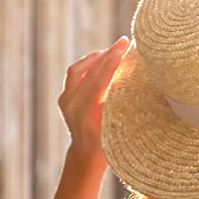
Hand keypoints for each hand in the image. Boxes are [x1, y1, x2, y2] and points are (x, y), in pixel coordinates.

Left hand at [58, 36, 128, 168]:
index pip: (99, 79)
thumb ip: (119, 105)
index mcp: (84, 112)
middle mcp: (71, 104)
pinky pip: (74, 75)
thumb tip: (135, 82)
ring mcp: (65, 100)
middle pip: (89, 70)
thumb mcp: (118, 127)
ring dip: (96, 58)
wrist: (86, 156)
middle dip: (107, 54)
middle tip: (122, 42)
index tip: (124, 47)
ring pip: (78, 69)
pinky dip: (88, 66)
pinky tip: (100, 61)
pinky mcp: (64, 98)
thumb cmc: (109, 146)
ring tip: (112, 50)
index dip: (112, 62)